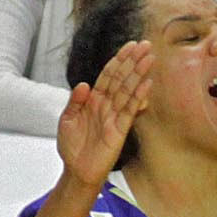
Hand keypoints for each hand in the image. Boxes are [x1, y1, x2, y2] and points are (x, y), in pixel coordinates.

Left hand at [56, 39, 150, 187]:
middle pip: (121, 79)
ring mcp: (114, 116)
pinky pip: (129, 111)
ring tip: (149, 59)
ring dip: (138, 74)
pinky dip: (138, 97)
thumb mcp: (66, 120)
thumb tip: (84, 84)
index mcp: (93, 100)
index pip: (108, 76)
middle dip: (133, 61)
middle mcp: (106, 105)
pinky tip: (146, 84)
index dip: (118, 60)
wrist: (76, 171)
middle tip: (146, 45)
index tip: (129, 46)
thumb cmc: (72, 147)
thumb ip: (75, 101)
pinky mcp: (119, 130)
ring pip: (128, 91)